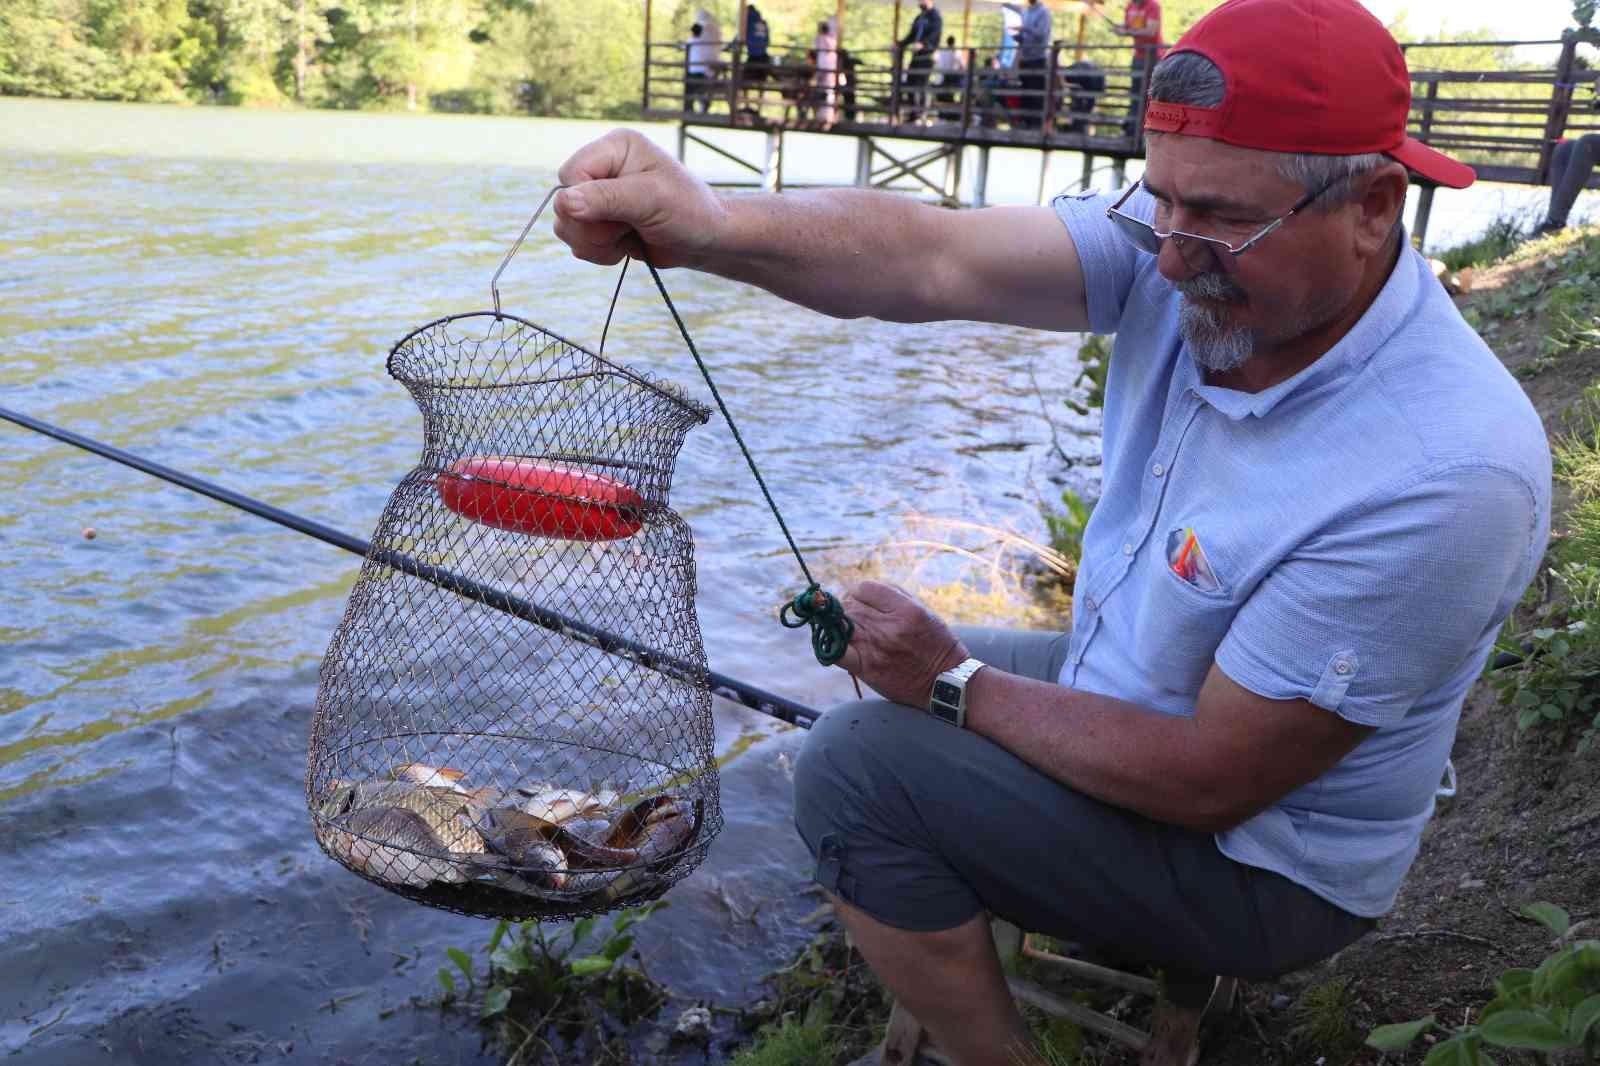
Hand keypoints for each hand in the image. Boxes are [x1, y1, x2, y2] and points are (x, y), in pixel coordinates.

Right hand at [554, 129, 728, 268]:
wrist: (707, 240)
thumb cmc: (689, 211)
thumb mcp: (651, 199)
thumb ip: (607, 198)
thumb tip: (564, 202)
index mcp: (614, 147)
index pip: (570, 174)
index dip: (583, 202)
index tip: (616, 216)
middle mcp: (603, 168)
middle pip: (563, 202)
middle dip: (591, 228)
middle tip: (626, 229)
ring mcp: (600, 197)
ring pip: (566, 225)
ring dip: (595, 243)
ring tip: (627, 237)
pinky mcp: (601, 223)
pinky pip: (578, 241)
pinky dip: (599, 252)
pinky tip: (625, 246)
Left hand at [838, 580, 969, 706]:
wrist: (944, 681)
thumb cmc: (934, 643)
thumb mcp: (922, 610)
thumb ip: (893, 596)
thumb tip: (861, 589)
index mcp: (905, 609)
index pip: (863, 588)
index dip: (858, 592)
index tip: (861, 600)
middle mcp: (889, 626)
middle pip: (850, 605)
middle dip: (850, 608)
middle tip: (858, 619)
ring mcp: (875, 647)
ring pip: (840, 623)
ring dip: (841, 624)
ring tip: (852, 631)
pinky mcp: (867, 667)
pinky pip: (836, 651)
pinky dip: (830, 645)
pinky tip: (835, 643)